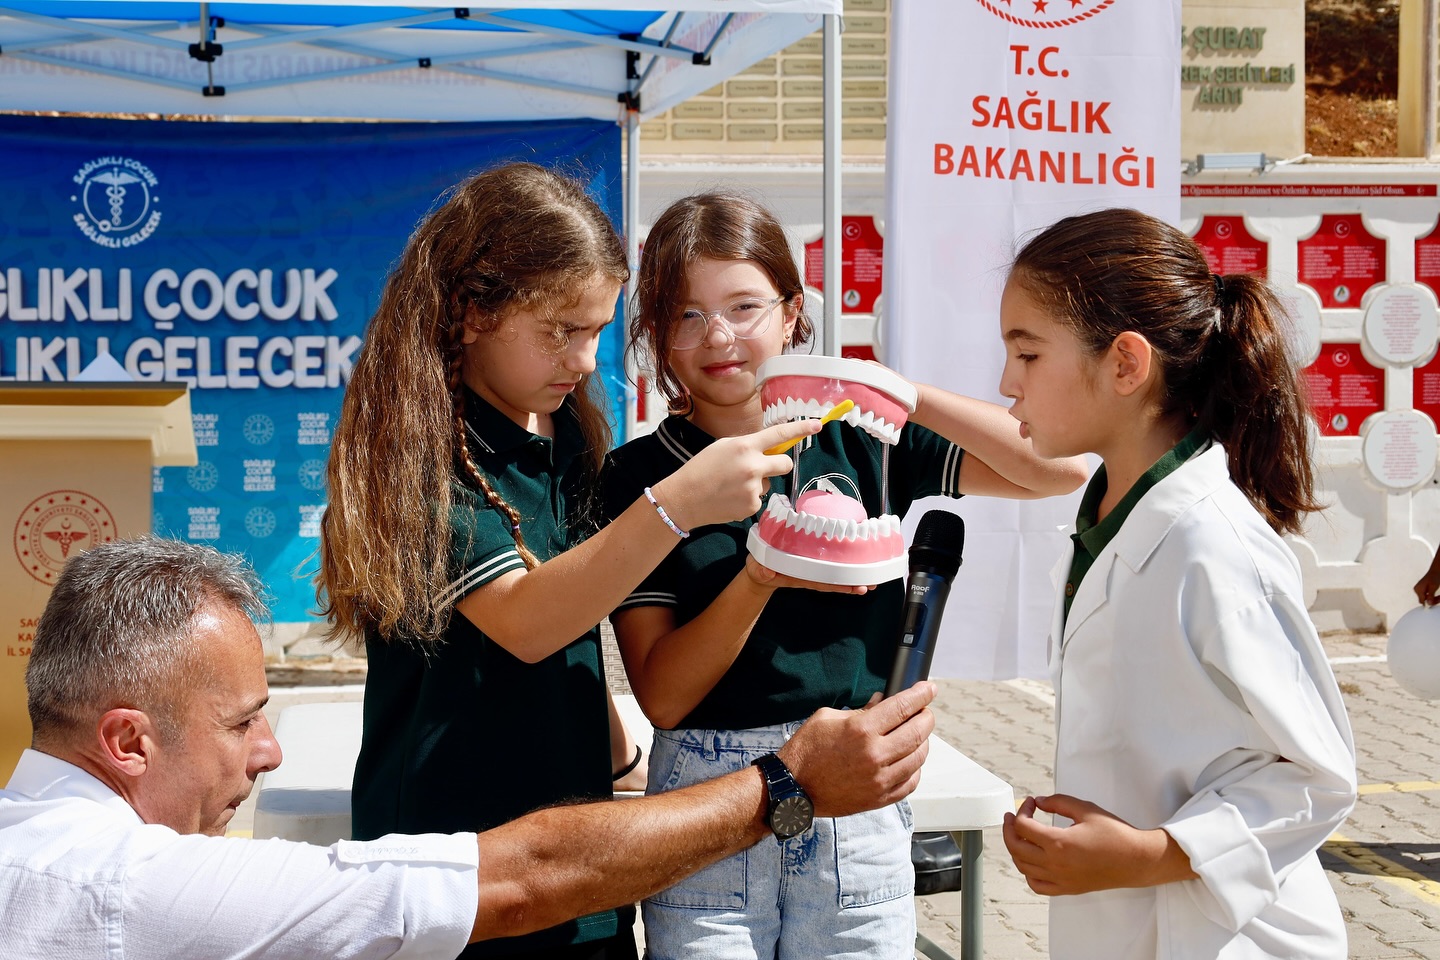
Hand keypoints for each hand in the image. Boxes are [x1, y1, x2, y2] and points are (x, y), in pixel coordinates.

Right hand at [654, 419, 821, 529]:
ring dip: (756, 483)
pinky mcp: (751, 506)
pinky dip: (747, 498)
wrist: (684, 498)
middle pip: (785, 463)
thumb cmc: (701, 468)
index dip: (801, 430)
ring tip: (731, 485)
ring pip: (768, 483)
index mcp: (745, 446)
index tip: (817, 426)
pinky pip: (758, 498)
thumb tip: (767, 449)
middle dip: (778, 464)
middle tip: (760, 467)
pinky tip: (730, 497)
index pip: (779, 434)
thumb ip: (747, 446)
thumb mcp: (722, 447)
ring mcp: (753, 488)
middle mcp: (753, 466)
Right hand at [743, 556, 871, 594]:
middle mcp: (810, 574)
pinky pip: (832, 566)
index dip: (839, 585)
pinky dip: (845, 566)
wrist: (760, 571)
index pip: (823, 582)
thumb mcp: (758, 570)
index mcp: (800, 576)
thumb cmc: (760, 570)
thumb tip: (767, 572)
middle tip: (872, 583)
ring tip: (872, 579)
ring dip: (854, 576)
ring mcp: (813, 569)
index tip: (855, 586)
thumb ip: (761, 571)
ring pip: (837, 574)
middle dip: (853, 582)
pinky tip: (859, 565)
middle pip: (835, 580)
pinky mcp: (812, 562)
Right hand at [778, 682, 934, 818]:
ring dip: (923, 742)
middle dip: (926, 716)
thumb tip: (882, 702)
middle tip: (924, 711)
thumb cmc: (807, 750)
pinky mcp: (880, 798)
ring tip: (916, 735)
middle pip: (918, 731)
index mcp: (861, 730)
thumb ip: (859, 709)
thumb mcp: (827, 718)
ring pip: (919, 757)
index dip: (921, 695)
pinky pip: (911, 782)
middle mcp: (875, 754)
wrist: (794, 788)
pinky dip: (915, 768)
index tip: (929, 689)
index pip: (903, 707)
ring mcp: (880, 779)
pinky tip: (909, 760)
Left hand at [1002, 794, 1195, 894]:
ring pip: (1023, 867)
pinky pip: (1037, 885)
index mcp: (1058, 843)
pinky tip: (1031, 860)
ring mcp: (1060, 879)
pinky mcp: (1067, 888)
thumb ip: (1058, 802)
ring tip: (1020, 835)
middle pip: (1016, 847)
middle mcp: (1055, 864)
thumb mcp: (1086, 809)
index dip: (1022, 810)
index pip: (1023, 826)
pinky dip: (1028, 872)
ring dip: (1016, 849)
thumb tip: (1039, 802)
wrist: (1137, 860)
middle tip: (1013, 816)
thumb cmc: (1116, 835)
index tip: (1031, 802)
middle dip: (1010, 829)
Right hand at [1416, 565, 1439, 605]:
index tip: (1434, 603)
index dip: (1428, 604)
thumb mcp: (1433, 587)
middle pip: (1424, 600)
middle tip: (1439, 599)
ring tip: (1439, 597)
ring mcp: (1420, 589)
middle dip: (1432, 600)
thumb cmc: (1434, 577)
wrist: (1435, 571)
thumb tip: (1428, 603)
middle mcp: (1417, 590)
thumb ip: (1430, 596)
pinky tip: (1437, 595)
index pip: (1422, 601)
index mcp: (1418, 589)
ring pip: (1426, 598)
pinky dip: (1432, 596)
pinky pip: (1427, 595)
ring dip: (1433, 599)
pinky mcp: (1423, 589)